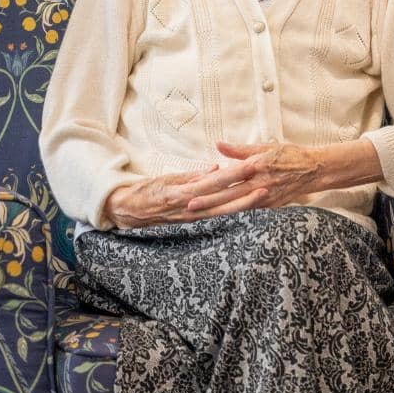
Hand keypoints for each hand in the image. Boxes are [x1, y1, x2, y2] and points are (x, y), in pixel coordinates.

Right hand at [104, 167, 267, 228]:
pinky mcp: (192, 225)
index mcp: (182, 193)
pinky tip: (247, 209)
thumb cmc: (146, 191)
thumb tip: (216, 169)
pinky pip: (216, 219)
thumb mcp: (167, 179)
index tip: (249, 167)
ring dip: (243, 205)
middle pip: (222, 202)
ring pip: (223, 213)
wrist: (128, 212)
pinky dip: (231, 214)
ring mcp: (192, 219)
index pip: (212, 183)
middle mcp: (189, 208)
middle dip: (245, 193)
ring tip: (263, 196)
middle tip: (266, 185)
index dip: (232, 176)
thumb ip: (192, 176)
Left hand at [184, 142, 332, 212]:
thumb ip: (240, 150)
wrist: (314, 170)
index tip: (192, 187)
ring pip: (236, 206)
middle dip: (208, 201)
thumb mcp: (265, 147)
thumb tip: (218, 145)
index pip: (227, 177)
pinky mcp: (270, 206)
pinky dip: (233, 212)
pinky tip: (220, 216)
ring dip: (217, 210)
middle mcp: (259, 184)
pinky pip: (248, 210)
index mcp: (256, 166)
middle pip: (228, 195)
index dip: (208, 183)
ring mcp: (265, 197)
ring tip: (200, 214)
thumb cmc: (289, 155)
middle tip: (188, 206)